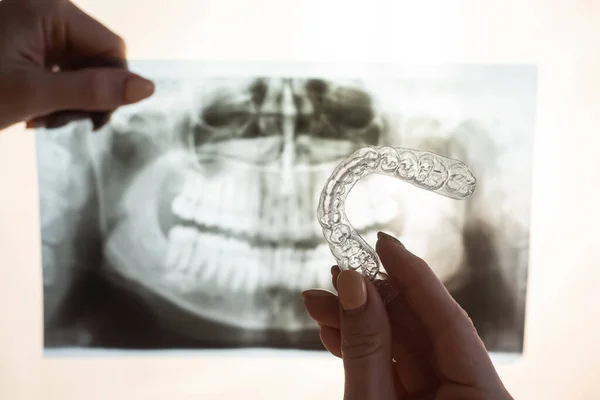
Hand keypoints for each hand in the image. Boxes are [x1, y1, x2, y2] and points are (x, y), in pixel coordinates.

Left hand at [0, 0, 153, 130]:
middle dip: (86, 94)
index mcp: (51, 11)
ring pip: (82, 68)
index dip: (112, 84)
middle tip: (57, 121)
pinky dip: (55, 94)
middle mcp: (47, 12)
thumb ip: (92, 90)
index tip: (90, 118)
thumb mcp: (34, 94)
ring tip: (42, 119)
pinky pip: (62, 70)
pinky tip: (36, 110)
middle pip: (98, 58)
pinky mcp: (28, 45)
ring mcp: (37, 28)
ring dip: (70, 99)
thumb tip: (147, 88)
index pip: (112, 47)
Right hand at [303, 232, 513, 399]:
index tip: (383, 243)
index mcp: (483, 398)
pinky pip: (396, 368)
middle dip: (371, 301)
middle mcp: (471, 394)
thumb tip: (353, 283)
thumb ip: (365, 346)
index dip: (414, 275)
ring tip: (321, 302)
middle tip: (336, 274)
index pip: (451, 320)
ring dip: (359, 325)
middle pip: (422, 330)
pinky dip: (365, 351)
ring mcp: (447, 398)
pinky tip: (335, 330)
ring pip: (404, 346)